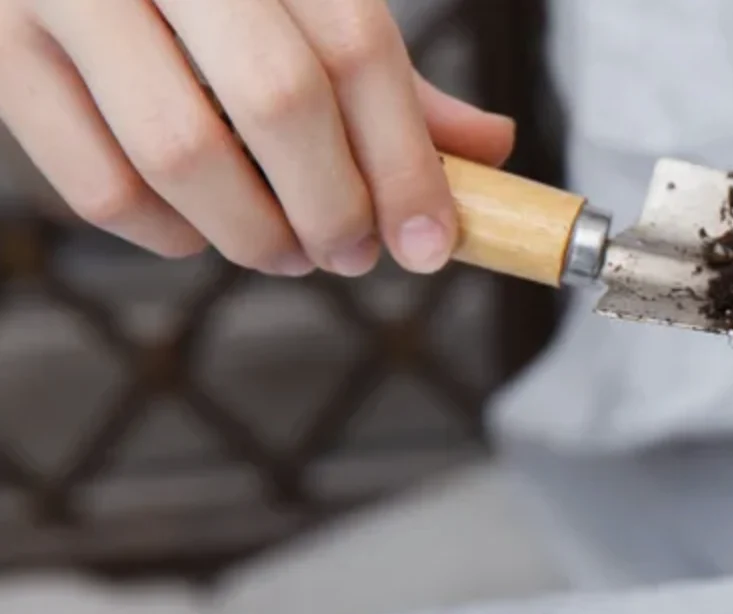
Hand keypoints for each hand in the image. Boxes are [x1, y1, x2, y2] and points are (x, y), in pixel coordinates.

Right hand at [0, 0, 514, 275]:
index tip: (430, 239)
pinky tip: (200, 229)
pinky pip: (94, 182)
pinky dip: (164, 232)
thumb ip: (381, 72)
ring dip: (254, 232)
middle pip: (277, 97)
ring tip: (288, 250)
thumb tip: (487, 149)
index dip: (405, 160)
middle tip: (355, 251)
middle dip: (334, 202)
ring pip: (180, 150)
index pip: (355, 47)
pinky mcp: (0, 52)